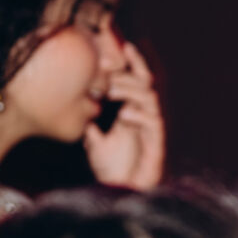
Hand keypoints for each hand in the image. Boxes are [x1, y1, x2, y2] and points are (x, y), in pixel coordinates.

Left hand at [84, 41, 165, 188]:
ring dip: (131, 91)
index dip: (134, 63)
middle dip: (129, 74)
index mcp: (134, 112)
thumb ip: (91, 128)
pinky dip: (139, 114)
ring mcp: (153, 129)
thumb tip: (80, 116)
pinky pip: (153, 121)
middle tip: (110, 72)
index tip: (123, 45)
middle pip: (146, 85)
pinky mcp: (157, 143)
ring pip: (150, 98)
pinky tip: (124, 114)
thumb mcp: (96, 143)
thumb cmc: (114, 170)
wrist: (124, 192)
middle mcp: (145, 116)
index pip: (137, 81)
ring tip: (111, 90)